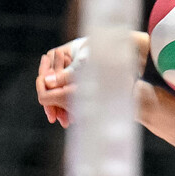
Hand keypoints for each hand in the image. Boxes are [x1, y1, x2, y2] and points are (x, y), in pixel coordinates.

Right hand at [36, 32, 150, 127]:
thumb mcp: (84, 69)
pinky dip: (74, 105)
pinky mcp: (87, 80)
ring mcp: (77, 70)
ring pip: (64, 91)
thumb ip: (65, 77)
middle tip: (56, 120)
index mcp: (63, 54)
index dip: (45, 92)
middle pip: (54, 85)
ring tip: (67, 122)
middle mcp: (68, 61)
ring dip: (64, 106)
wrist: (129, 56)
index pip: (46, 75)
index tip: (48, 108)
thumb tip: (47, 83)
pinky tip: (76, 117)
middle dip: (54, 103)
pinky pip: (75, 94)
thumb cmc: (107, 58)